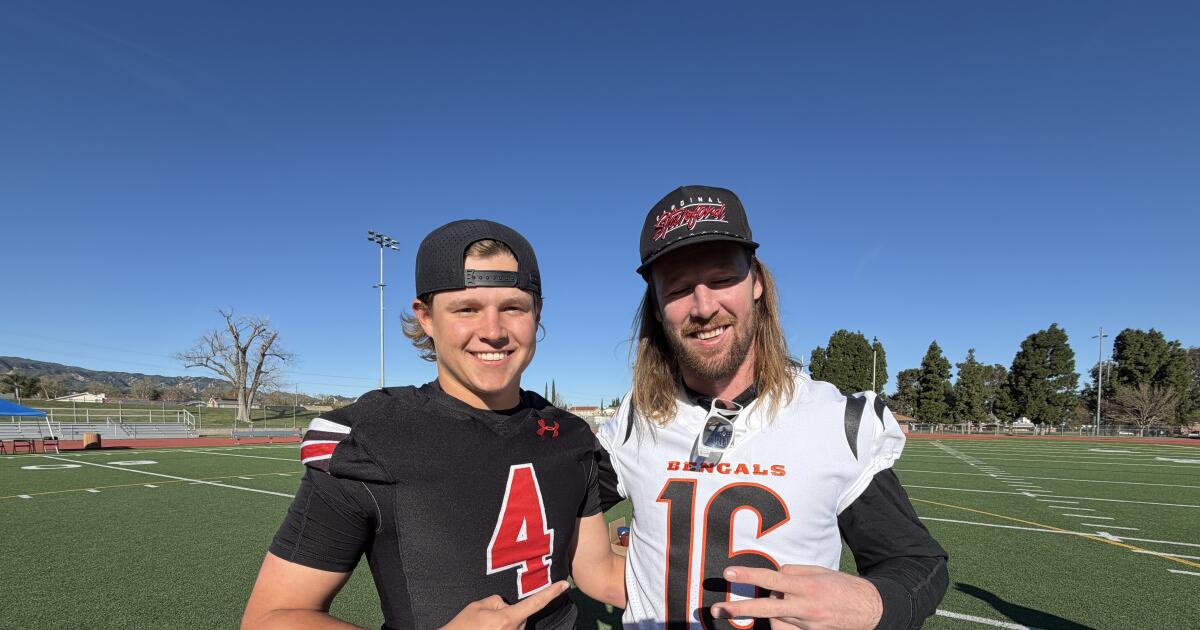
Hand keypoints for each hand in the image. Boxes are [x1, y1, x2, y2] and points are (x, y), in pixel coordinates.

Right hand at [440, 581, 568, 629]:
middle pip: (520, 616)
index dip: (551, 593)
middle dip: (508, 614)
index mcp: (507, 619)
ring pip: (515, 626)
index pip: (535, 603)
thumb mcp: (478, 606)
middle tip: (486, 618)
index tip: (565, 584)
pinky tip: (488, 629)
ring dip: (504, 624)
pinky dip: (501, 628)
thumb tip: (507, 606)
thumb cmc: (463, 626)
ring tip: (484, 627)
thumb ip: (497, 601)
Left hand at [710, 565, 882, 629]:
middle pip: (765, 608)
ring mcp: (806, 625)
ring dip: (773, 610)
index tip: (729, 573)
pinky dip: (783, 621)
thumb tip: (773, 578)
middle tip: (717, 610)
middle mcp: (804, 607)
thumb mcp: (817, 571)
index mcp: (806, 587)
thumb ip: (792, 573)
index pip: (771, 580)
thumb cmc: (840, 586)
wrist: (868, 609)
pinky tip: (789, 615)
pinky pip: (786, 628)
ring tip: (789, 601)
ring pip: (775, 618)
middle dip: (739, 609)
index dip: (748, 576)